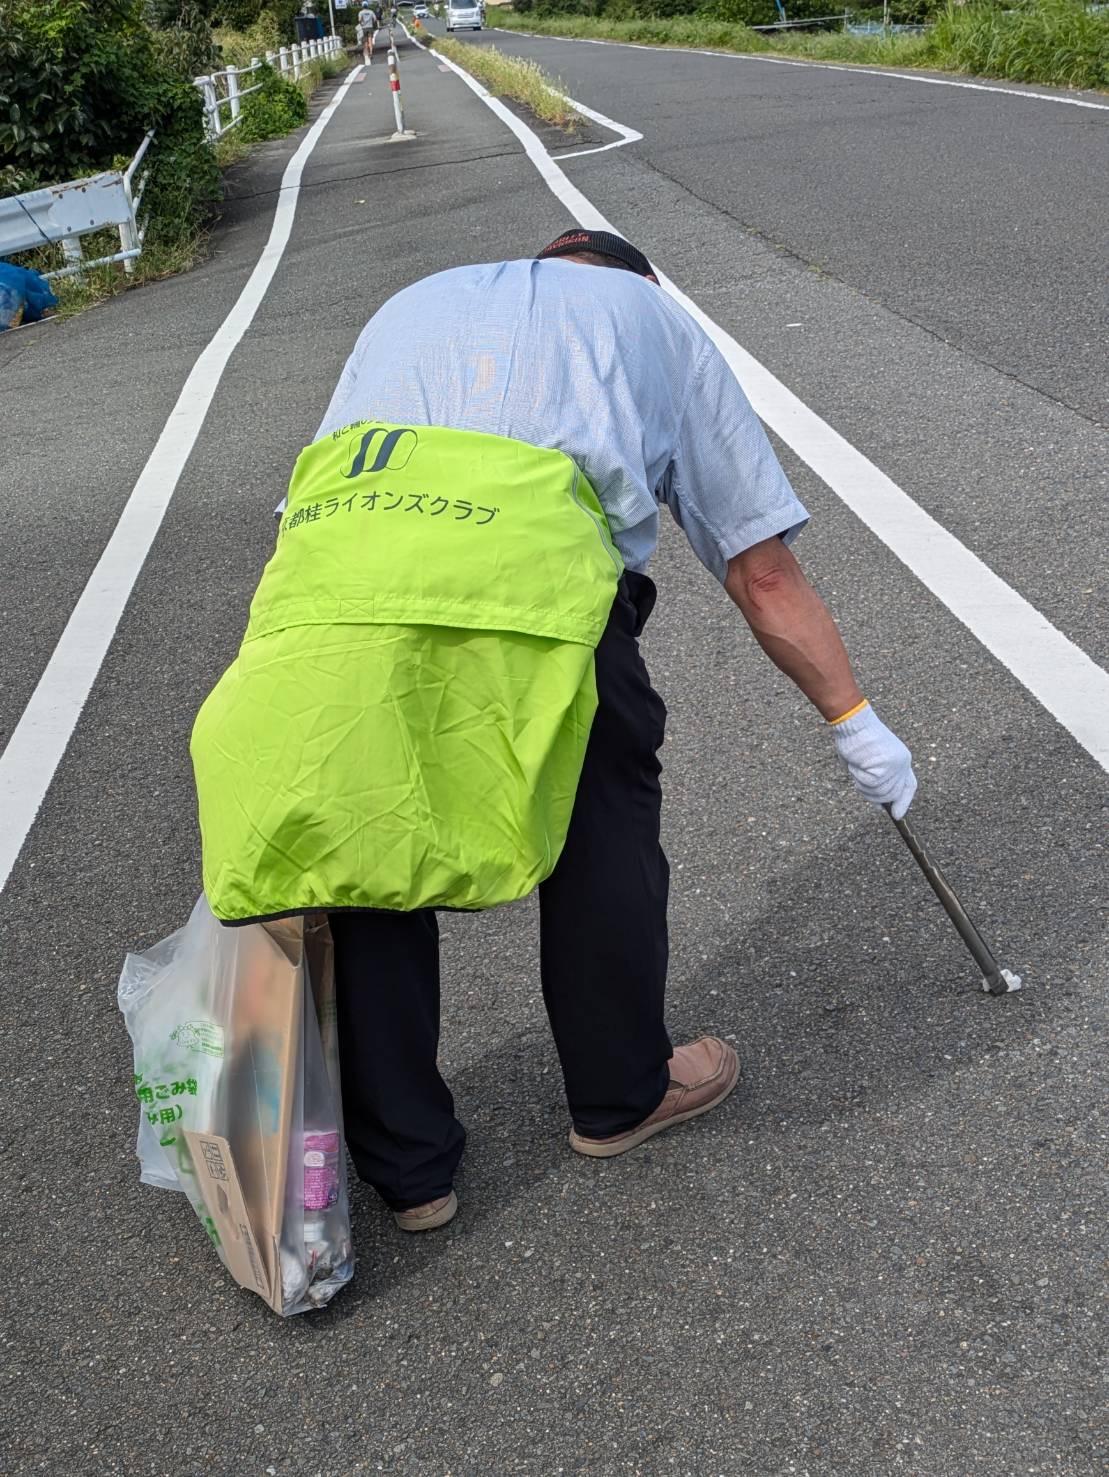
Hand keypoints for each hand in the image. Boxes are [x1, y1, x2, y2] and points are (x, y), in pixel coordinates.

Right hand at [831, 702, 916, 818]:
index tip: (897, 815)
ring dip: (863, 784)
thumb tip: (879, 804)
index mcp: (902, 760)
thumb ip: (878, 780)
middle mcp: (903, 764)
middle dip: (873, 795)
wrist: (854, 722)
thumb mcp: (870, 762)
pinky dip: (859, 778)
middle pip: (890, 795)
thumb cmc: (856, 738)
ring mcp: (895, 767)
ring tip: (857, 766)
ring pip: (879, 793)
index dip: (903, 802)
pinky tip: (857, 763)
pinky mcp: (885, 768)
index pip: (909, 786)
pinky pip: (870, 785)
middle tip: (859, 780)